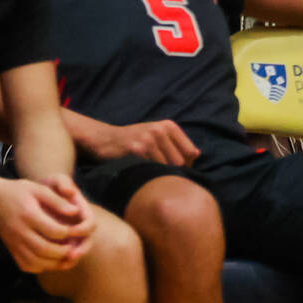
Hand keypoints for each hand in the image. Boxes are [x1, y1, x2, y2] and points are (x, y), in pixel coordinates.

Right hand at [0, 177, 96, 273]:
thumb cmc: (20, 192)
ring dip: (54, 262)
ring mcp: (14, 243)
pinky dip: (41, 266)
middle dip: (63, 251)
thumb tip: (75, 211)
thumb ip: (57, 201)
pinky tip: (51, 260)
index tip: (75, 230)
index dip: (67, 232)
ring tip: (66, 255)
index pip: (52, 230)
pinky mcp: (12, 249)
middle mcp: (19, 232)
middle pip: (44, 249)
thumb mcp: (39, 189)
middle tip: (74, 246)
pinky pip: (26, 265)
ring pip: (35, 261)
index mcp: (29, 215)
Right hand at [86, 118, 200, 165]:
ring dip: (161, 175)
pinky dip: (149, 176)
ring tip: (150, 174)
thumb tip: (197, 155)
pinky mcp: (137, 150)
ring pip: (167, 168)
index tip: (175, 171)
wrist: (105, 140)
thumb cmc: (136, 141)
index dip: (186, 166)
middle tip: (160, 175)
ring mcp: (148, 139)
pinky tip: (141, 173)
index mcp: (169, 126)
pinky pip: (152, 170)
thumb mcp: (158, 136)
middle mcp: (160, 130)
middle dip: (174, 172)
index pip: (191, 152)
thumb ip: (177, 145)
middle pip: (181, 162)